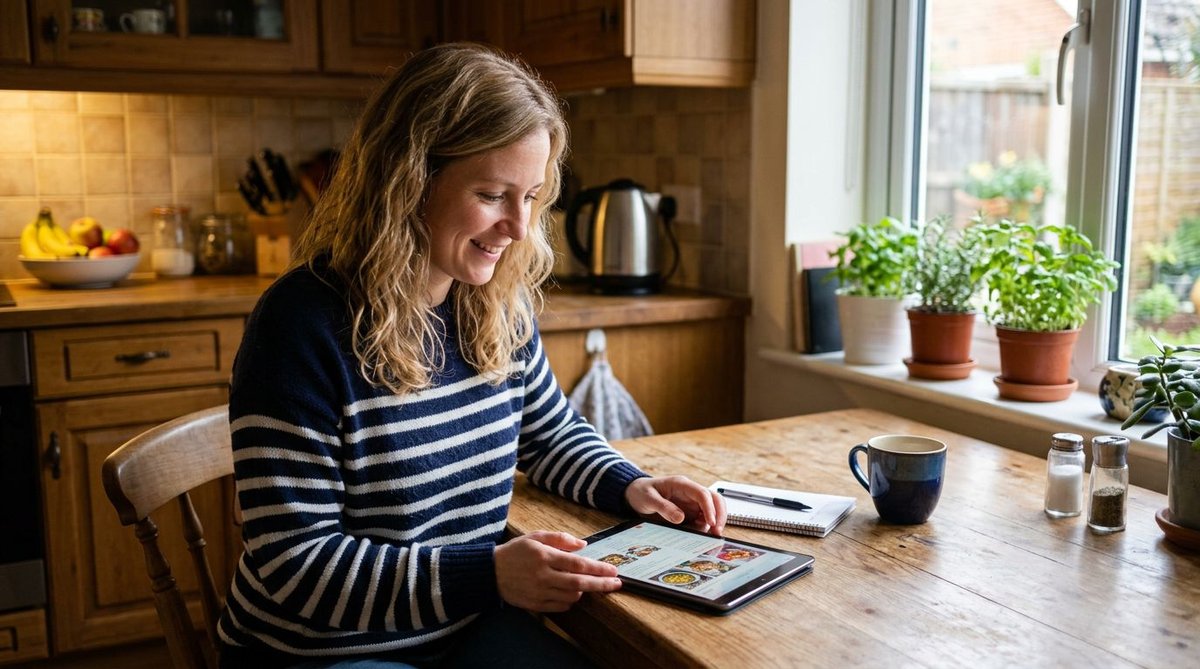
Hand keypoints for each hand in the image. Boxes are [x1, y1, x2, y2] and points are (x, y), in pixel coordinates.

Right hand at [494, 531, 621, 611]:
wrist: (490, 572)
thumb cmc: (515, 551)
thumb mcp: (535, 537)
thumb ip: (560, 538)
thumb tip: (583, 545)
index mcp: (544, 556)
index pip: (578, 564)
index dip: (598, 568)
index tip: (613, 570)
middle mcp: (543, 576)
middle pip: (580, 583)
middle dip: (601, 584)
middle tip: (617, 584)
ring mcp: (539, 592)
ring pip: (572, 595)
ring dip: (584, 590)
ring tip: (588, 583)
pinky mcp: (536, 604)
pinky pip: (561, 606)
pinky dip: (571, 600)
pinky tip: (572, 592)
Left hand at [624, 476, 726, 534]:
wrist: (635, 493)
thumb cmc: (642, 492)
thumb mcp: (648, 499)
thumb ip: (663, 507)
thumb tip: (680, 518)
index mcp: (682, 484)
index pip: (702, 494)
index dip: (709, 508)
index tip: (711, 523)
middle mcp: (690, 492)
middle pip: (714, 499)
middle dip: (720, 515)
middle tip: (717, 532)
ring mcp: (692, 502)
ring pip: (713, 508)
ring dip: (716, 521)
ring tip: (712, 536)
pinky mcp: (690, 511)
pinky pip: (704, 518)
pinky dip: (707, 526)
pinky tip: (703, 535)